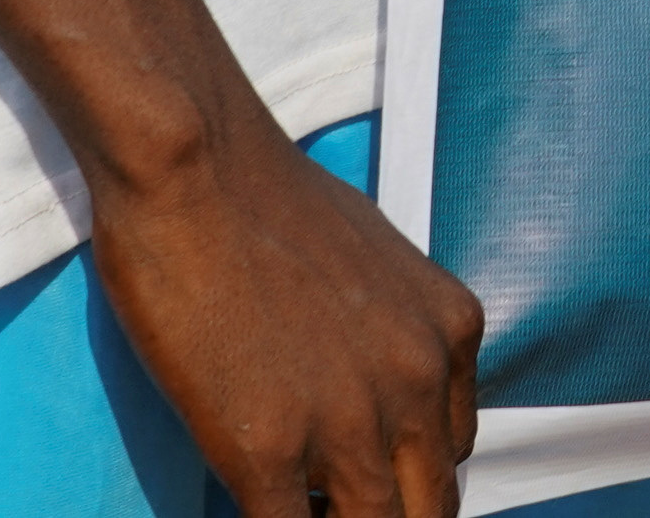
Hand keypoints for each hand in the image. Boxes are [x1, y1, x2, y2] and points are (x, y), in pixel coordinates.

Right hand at [88, 123, 482, 517]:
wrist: (197, 167)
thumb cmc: (269, 199)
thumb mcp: (379, 262)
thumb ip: (392, 336)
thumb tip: (373, 394)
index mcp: (448, 333)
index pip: (452, 450)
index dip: (408, 476)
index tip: (370, 479)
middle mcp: (414, 384)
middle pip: (429, 506)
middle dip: (390, 515)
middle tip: (338, 507)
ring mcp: (345, 424)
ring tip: (298, 505)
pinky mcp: (267, 449)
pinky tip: (250, 502)